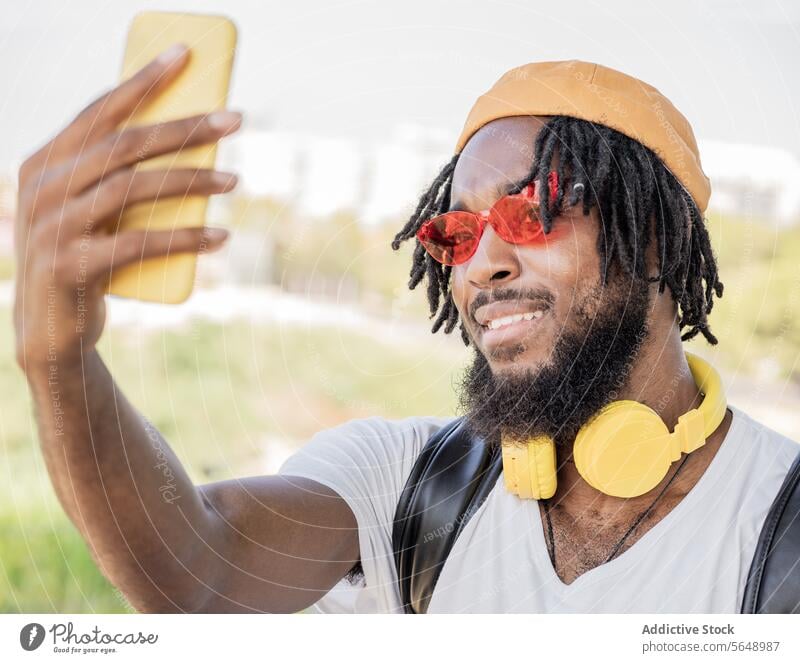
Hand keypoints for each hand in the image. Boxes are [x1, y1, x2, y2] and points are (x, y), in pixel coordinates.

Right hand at [13, 44, 240, 372]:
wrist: (52, 329)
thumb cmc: (85, 257)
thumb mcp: (91, 209)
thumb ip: (117, 176)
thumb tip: (191, 142)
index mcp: (46, 162)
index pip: (100, 111)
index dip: (144, 80)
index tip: (186, 55)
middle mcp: (44, 187)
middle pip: (125, 145)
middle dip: (185, 127)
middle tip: (236, 119)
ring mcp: (53, 227)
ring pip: (133, 189)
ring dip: (192, 181)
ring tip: (235, 180)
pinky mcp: (72, 266)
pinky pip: (139, 243)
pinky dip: (185, 238)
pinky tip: (220, 236)